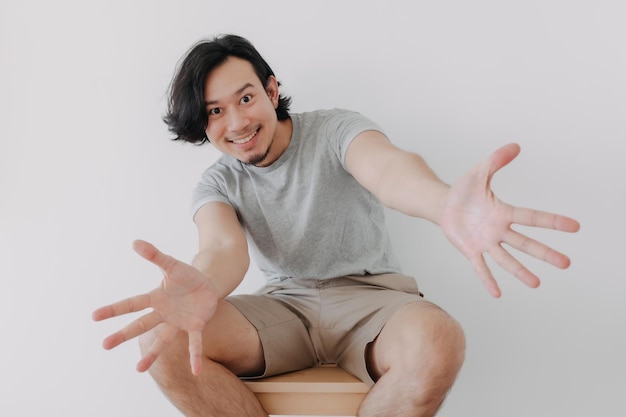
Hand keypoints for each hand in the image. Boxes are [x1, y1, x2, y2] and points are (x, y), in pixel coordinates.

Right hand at [92, 240, 218, 374]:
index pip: (132, 303)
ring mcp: (178, 322)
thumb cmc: (187, 277)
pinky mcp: (195, 326)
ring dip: (153, 354)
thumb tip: (135, 242)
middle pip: (141, 325)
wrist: (207, 286)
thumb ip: (155, 255)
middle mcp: (164, 313)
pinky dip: (195, 357)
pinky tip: (196, 372)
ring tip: (138, 370)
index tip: (94, 316)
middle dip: (124, 334)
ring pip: (164, 340)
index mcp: (156, 298)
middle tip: (104, 345)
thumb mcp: (172, 265)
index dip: (114, 309)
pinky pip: (195, 343)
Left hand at [439, 143, 579, 296]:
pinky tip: (497, 293)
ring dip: (520, 271)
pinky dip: (488, 279)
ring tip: (536, 283)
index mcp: (504, 212)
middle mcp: (499, 230)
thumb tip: (515, 146)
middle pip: (525, 243)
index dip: (552, 221)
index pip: (532, 217)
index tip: (574, 227)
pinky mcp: (470, 250)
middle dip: (545, 253)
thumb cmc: (464, 190)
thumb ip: (496, 160)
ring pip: (506, 259)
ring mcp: (486, 243)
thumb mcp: (479, 172)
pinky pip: (480, 267)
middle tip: (566, 263)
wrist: (444, 205)